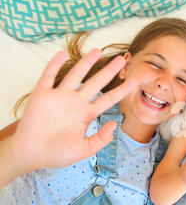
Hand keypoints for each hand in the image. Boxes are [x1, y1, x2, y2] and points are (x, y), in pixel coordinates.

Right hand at [10, 49, 136, 172]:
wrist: (31, 154)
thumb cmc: (57, 153)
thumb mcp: (84, 150)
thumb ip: (101, 139)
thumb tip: (115, 125)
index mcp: (86, 114)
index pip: (108, 99)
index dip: (121, 90)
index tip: (135, 81)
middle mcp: (75, 102)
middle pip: (96, 82)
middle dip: (109, 71)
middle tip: (122, 59)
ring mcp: (59, 96)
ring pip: (75, 74)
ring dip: (86, 62)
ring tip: (97, 50)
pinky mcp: (42, 94)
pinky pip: (49, 76)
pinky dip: (54, 64)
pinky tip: (62, 53)